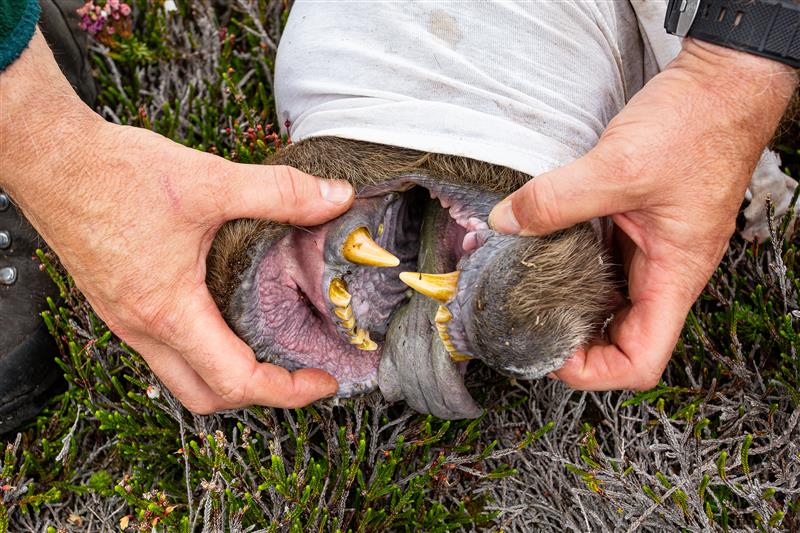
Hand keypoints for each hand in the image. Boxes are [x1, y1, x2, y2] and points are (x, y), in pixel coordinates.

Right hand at [1, 30, 353, 412]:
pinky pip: (165, 350)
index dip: (287, 391)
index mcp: (168, 310)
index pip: (235, 381)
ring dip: (229, 376)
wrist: (48, 157)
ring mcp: (125, 320)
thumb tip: (335, 198)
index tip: (323, 382)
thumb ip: (279, 192)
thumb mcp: (209, 181)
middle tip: (301, 374)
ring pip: (182, 376)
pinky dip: (203, 351)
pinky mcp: (119, 304)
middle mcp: (142, 328)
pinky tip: (227, 318)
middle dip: (259, 396)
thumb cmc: (112, 173)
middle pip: (206, 395)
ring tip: (271, 350)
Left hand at [489, 39, 796, 389]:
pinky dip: (571, 264)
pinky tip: (540, 248)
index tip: (550, 353)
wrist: (724, 84)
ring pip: (609, 301)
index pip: (641, 361)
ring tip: (522, 293)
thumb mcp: (619, 167)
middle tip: (524, 325)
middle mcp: (665, 272)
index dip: (594, 371)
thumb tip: (507, 222)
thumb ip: (556, 199)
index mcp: (674, 277)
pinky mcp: (639, 225)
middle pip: (620, 340)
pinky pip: (604, 262)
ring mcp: (652, 250)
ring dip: (568, 304)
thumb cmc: (697, 127)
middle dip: (572, 342)